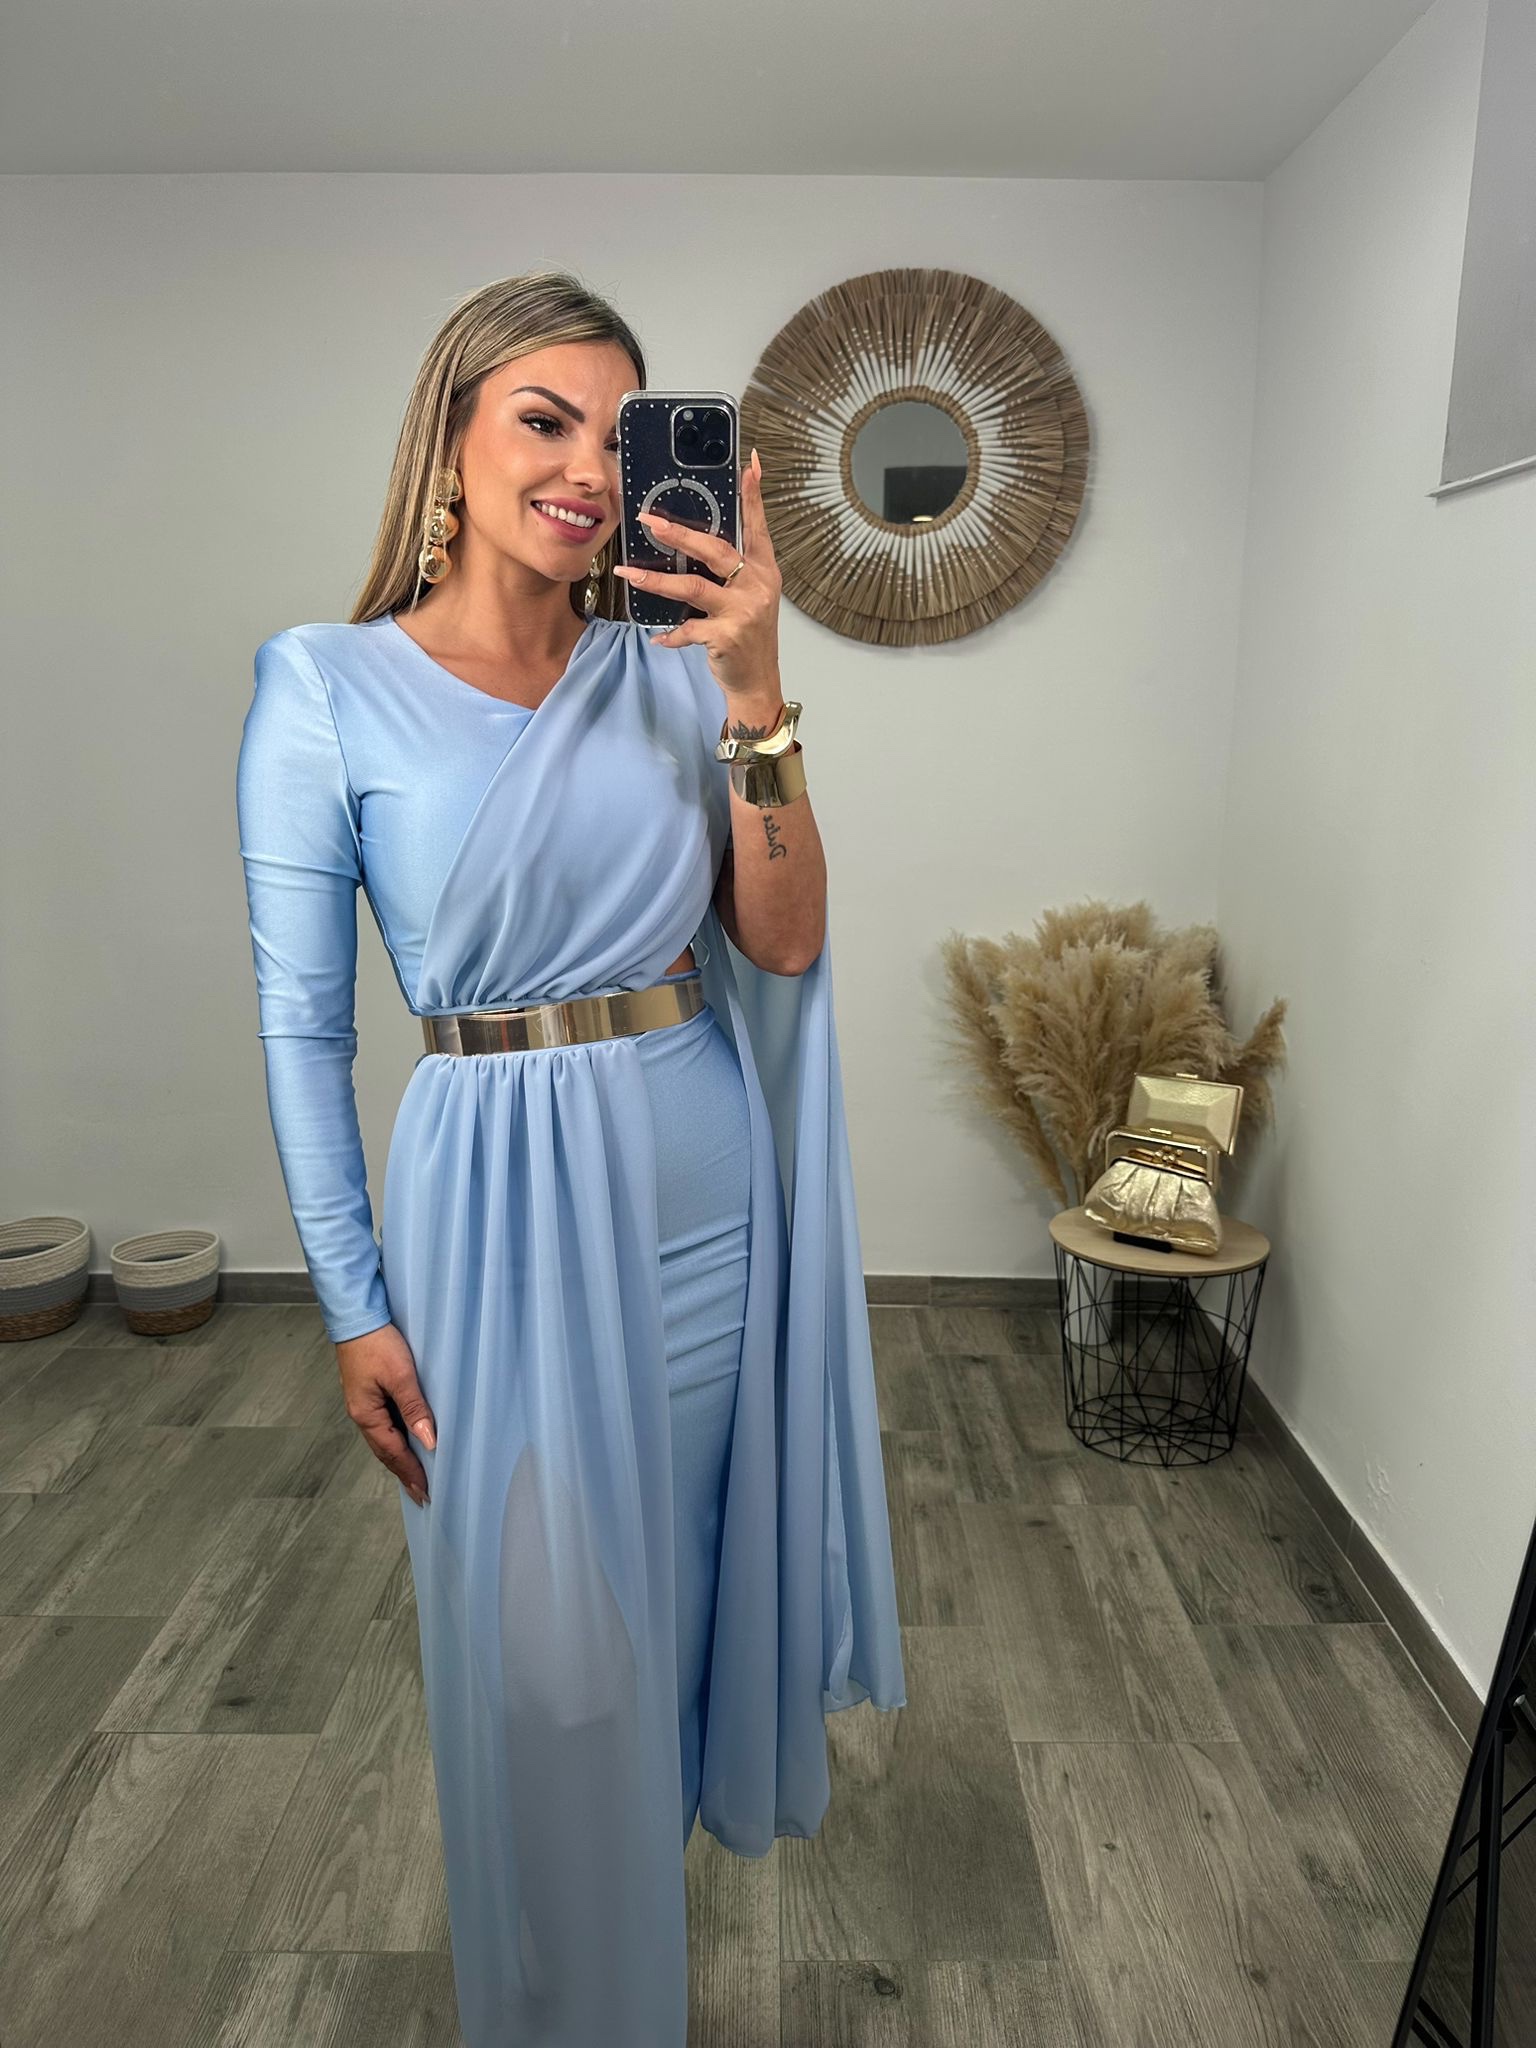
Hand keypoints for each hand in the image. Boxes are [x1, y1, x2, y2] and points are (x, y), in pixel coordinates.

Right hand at [335, 1323, 435, 1506]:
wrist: (357, 1318)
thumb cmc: (377, 1344)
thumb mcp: (401, 1376)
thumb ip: (415, 1409)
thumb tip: (428, 1442)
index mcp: (366, 1414)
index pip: (392, 1452)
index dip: (410, 1472)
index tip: (425, 1491)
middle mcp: (362, 1414)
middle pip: (385, 1451)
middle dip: (403, 1472)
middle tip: (421, 1494)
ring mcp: (363, 1404)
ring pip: (384, 1439)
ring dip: (399, 1458)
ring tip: (415, 1476)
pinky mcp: (368, 1394)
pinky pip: (384, 1425)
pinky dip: (396, 1440)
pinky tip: (406, 1443)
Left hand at [613, 446, 783, 712]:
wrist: (758, 682)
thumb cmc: (748, 635)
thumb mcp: (750, 596)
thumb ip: (732, 568)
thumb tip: (694, 542)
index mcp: (764, 570)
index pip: (757, 526)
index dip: (753, 496)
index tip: (749, 464)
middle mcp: (757, 586)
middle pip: (715, 550)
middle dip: (679, 534)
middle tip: (649, 520)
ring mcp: (742, 612)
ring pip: (693, 588)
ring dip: (657, 581)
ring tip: (629, 574)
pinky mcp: (726, 637)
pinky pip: (688, 630)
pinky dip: (669, 634)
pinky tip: (656, 635)